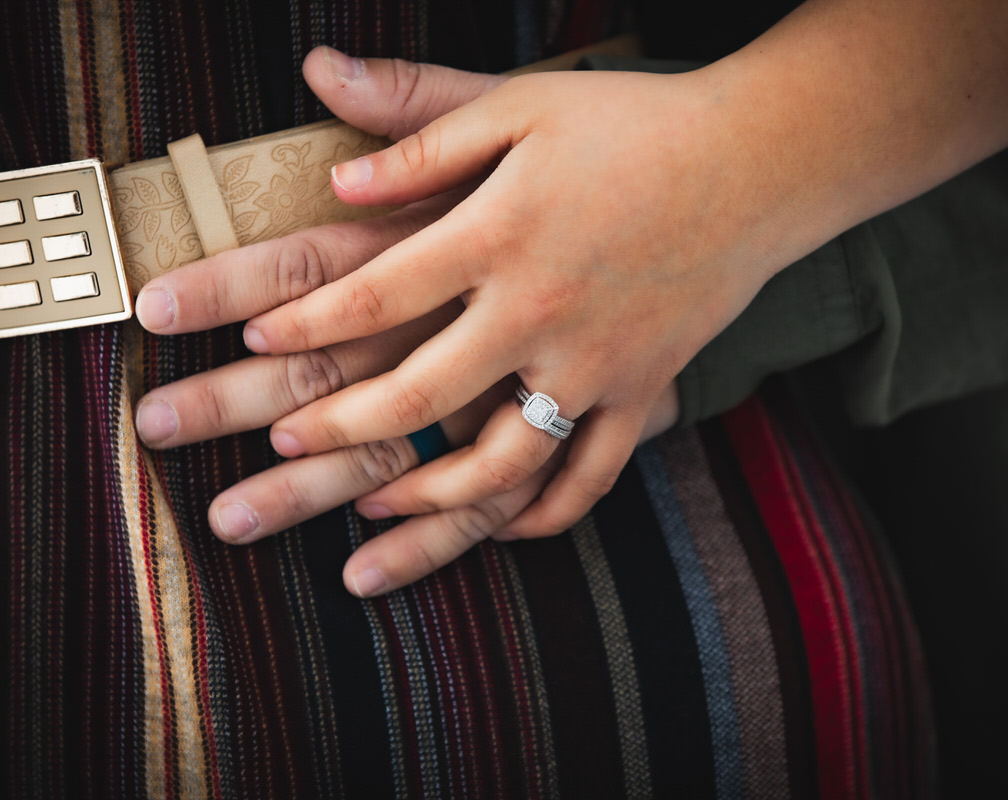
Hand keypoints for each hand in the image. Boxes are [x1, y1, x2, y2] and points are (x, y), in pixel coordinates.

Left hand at [136, 48, 680, 594]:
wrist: (757, 161)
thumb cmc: (633, 124)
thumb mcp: (523, 104)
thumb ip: (424, 134)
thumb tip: (336, 177)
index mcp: (499, 233)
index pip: (376, 292)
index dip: (303, 322)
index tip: (249, 341)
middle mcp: (541, 311)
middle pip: (420, 392)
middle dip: (338, 425)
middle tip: (280, 445)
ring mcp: (596, 364)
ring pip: (500, 460)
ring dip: (425, 494)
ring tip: (367, 510)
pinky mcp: (641, 391)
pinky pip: (591, 476)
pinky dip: (543, 514)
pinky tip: (497, 528)